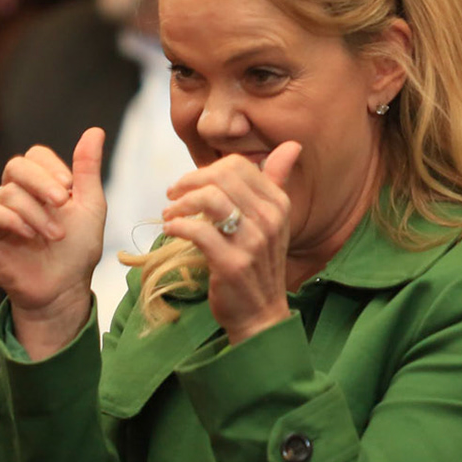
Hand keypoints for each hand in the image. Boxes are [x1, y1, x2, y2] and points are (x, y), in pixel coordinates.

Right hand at [0, 128, 107, 357]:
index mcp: (38, 184)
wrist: (64, 288)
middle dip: (42, 183)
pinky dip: (12, 220)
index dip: (52, 168)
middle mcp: (13, 193)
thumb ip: (88, 169)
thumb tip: (95, 130)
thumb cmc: (77, 249)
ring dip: (36, 213)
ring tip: (55, 235)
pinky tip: (29, 235)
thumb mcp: (90, 205)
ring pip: (7, 192)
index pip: (35, 156)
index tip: (70, 189)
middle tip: (63, 204)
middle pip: (16, 166)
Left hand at [159, 143, 301, 344]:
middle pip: (222, 176)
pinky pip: (199, 231)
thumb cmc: (259, 265)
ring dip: (181, 203)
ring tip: (170, 215)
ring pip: (210, 198)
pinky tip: (172, 230)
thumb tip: (291, 145)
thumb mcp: (272, 221)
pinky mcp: (232, 263)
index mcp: (279, 203)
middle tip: (173, 195)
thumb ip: (276, 181)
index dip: (206, 170)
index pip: (238, 165)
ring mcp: (253, 242)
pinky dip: (178, 226)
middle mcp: (270, 219)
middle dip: (189, 181)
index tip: (189, 185)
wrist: (260, 315)